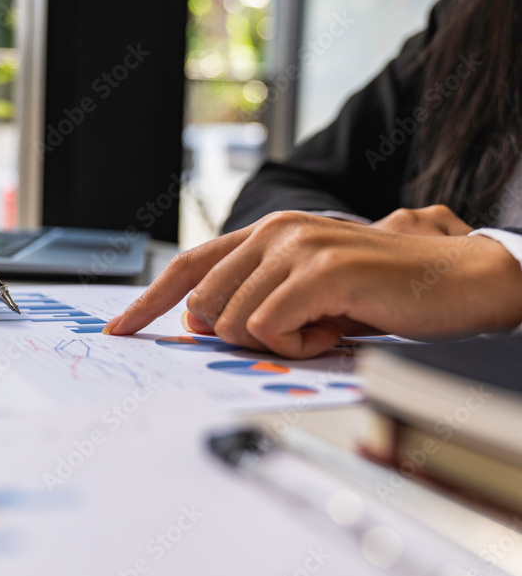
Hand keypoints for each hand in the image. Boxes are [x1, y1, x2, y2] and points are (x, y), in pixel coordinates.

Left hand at [104, 211, 521, 358]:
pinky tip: (336, 327)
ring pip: (235, 323)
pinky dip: (301, 345)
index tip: (121, 328)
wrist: (455, 278)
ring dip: (280, 341)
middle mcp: (274, 230)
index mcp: (265, 232)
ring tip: (326, 322)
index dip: (149, 301)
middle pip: (205, 306)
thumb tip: (203, 325)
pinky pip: (270, 331)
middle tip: (298, 327)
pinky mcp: (319, 271)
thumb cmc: (379, 289)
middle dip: (240, 335)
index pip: (188, 266)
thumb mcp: (306, 289)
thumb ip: (254, 296)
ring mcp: (296, 246)